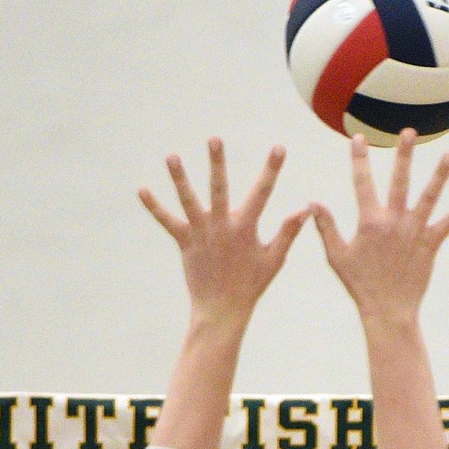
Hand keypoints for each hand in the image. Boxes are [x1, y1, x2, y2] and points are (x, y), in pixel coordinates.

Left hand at [139, 138, 308, 328]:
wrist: (223, 309)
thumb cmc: (251, 285)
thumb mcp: (275, 258)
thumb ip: (288, 231)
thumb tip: (307, 208)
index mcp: (246, 229)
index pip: (263, 193)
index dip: (272, 169)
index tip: (279, 148)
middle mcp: (222, 227)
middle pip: (219, 189)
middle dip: (217, 163)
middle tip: (214, 139)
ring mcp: (202, 234)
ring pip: (189, 202)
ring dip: (180, 179)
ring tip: (172, 156)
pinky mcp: (185, 243)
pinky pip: (167, 222)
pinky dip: (154, 207)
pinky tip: (141, 190)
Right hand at [312, 130, 448, 327]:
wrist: (387, 309)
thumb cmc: (360, 284)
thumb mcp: (337, 255)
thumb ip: (326, 226)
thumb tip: (312, 202)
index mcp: (370, 222)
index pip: (362, 183)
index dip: (359, 160)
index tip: (358, 138)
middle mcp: (394, 222)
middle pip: (400, 181)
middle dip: (404, 155)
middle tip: (409, 131)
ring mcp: (415, 232)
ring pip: (429, 197)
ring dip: (440, 175)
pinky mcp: (431, 245)